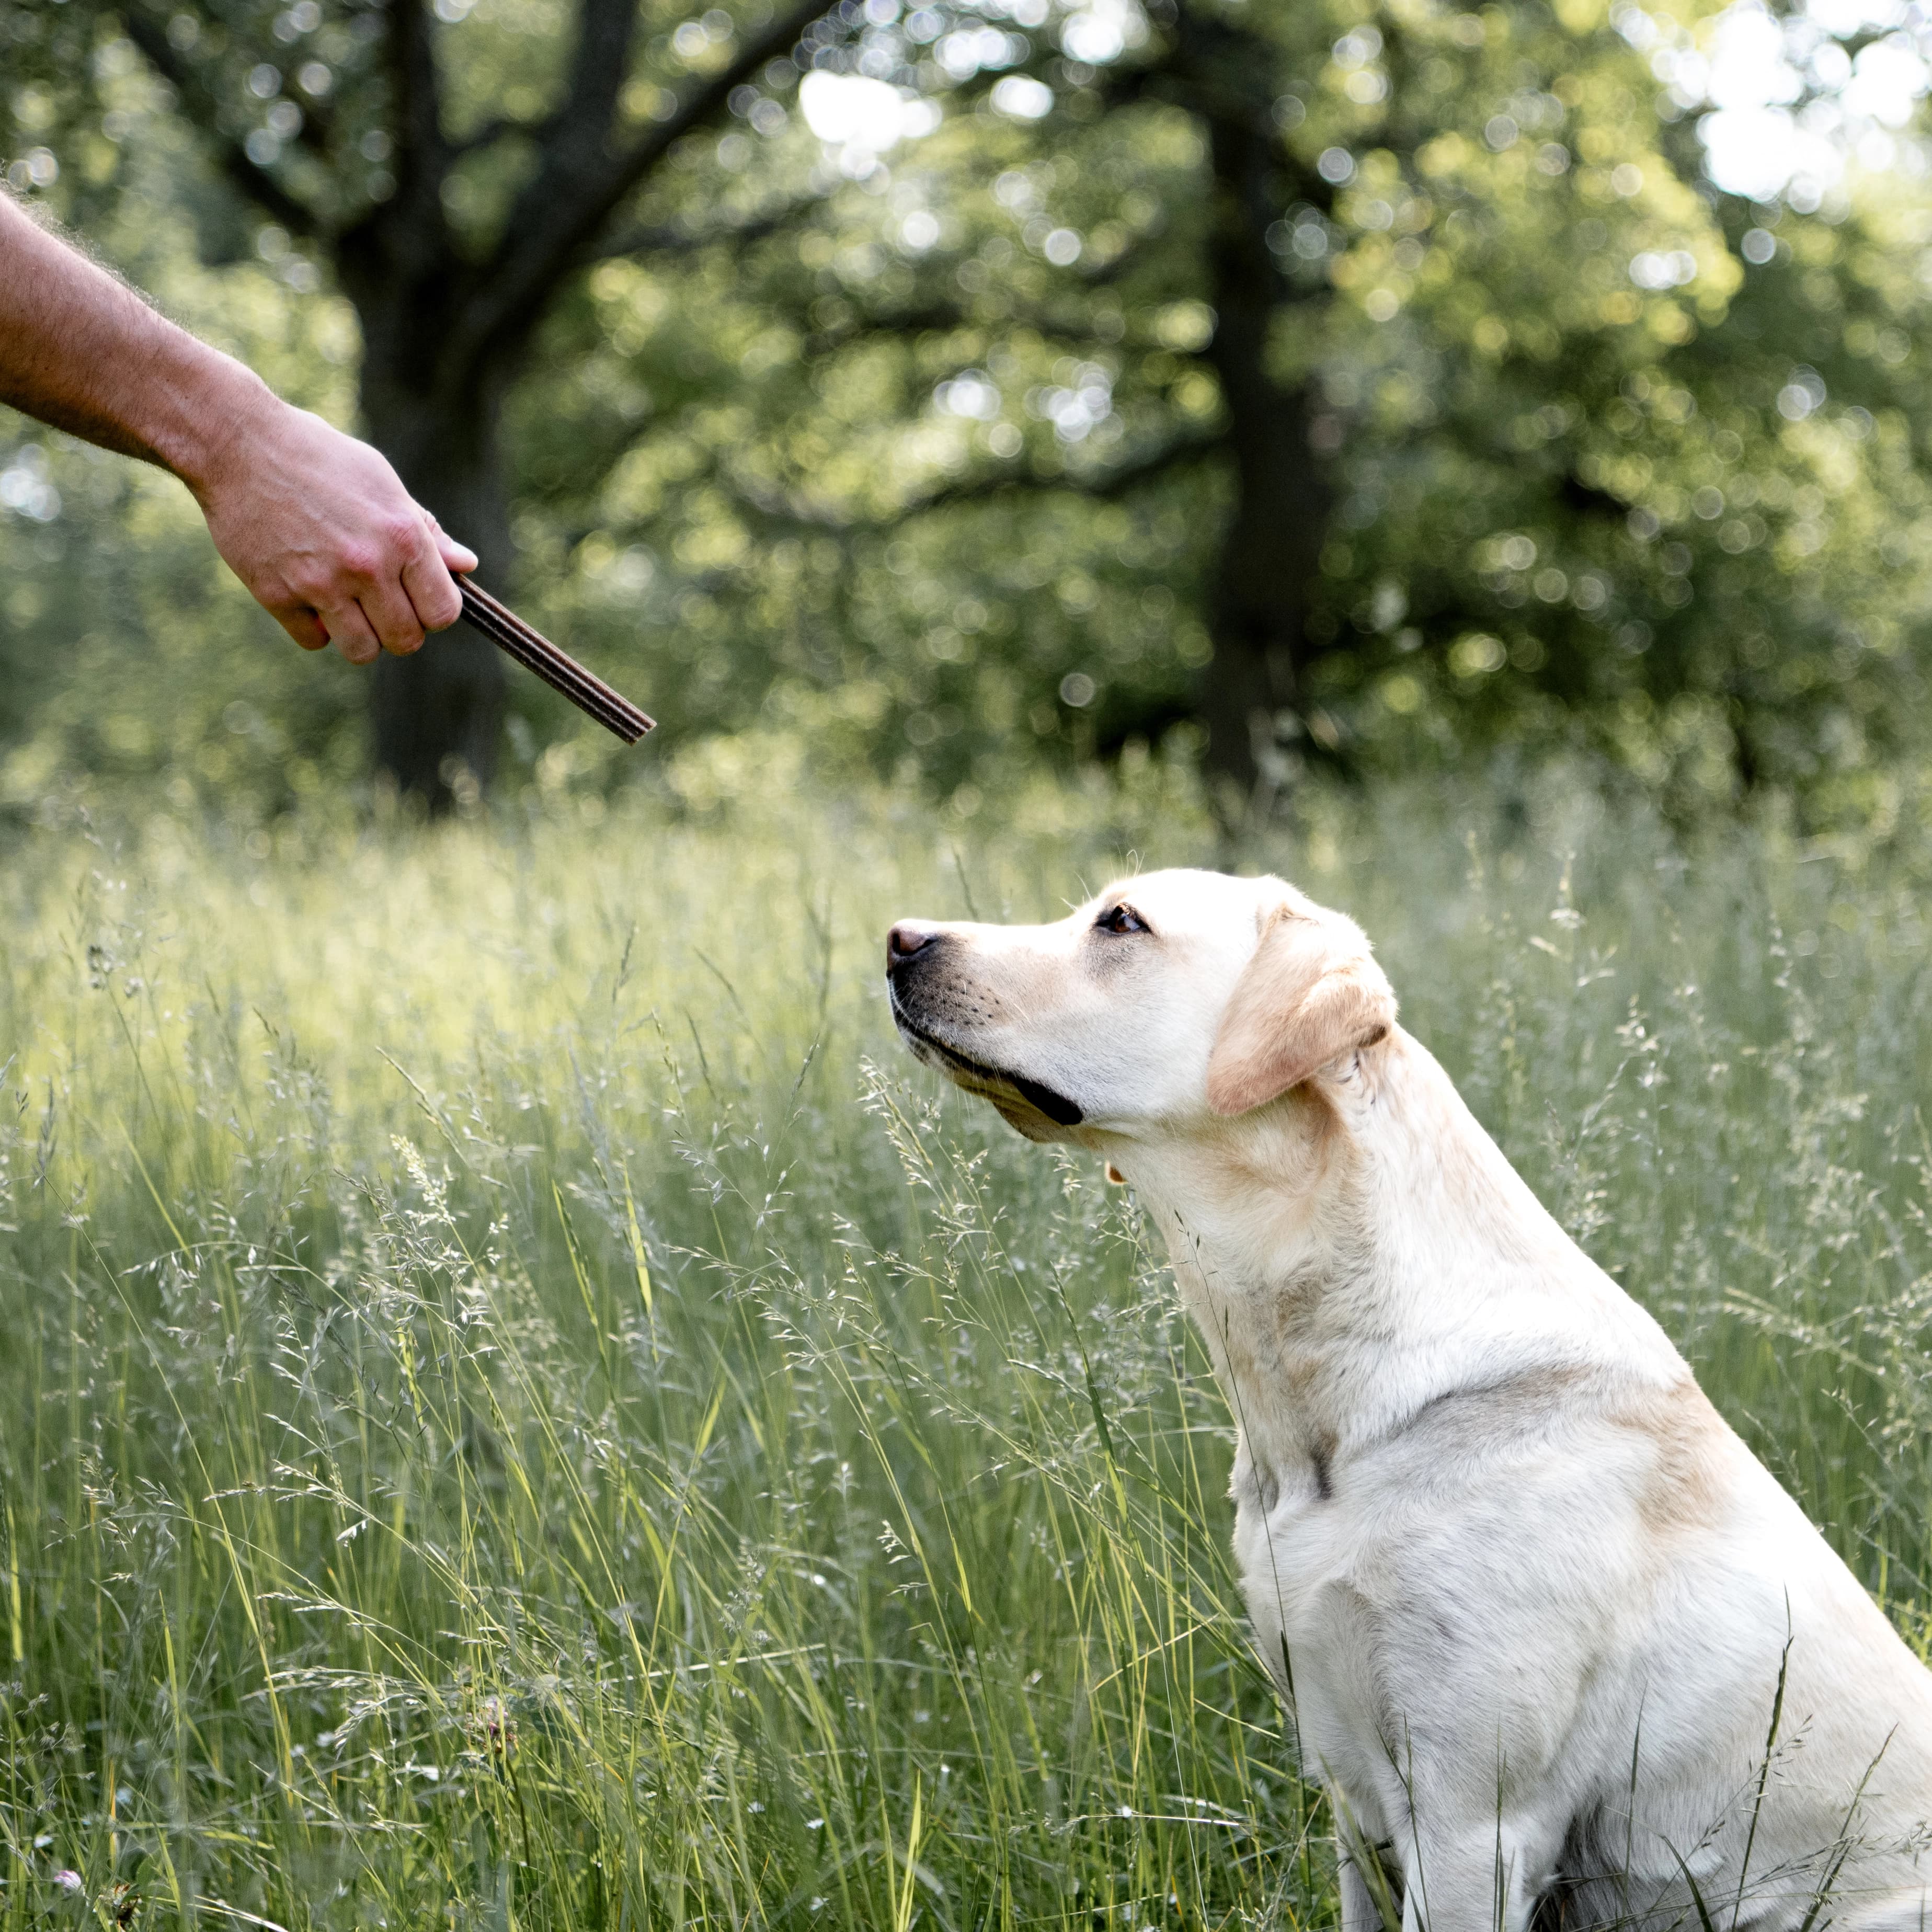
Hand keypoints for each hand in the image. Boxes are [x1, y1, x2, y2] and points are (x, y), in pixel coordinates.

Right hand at [192, 393, 476, 663]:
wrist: (238, 442)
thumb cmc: (319, 458)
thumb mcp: (382, 482)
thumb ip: (426, 531)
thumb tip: (466, 566)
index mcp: (403, 537)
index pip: (443, 612)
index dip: (433, 611)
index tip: (416, 597)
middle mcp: (367, 566)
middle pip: (406, 640)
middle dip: (398, 628)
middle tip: (379, 603)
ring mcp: (321, 584)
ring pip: (363, 651)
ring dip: (359, 636)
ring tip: (346, 605)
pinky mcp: (277, 595)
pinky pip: (313, 641)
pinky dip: (313, 627)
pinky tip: (306, 595)